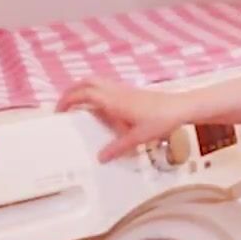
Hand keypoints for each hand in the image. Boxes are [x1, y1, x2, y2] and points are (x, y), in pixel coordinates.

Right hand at [55, 77, 187, 162]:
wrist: (182, 107)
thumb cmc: (162, 120)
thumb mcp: (138, 138)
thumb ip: (117, 148)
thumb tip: (100, 158)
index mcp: (114, 101)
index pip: (84, 93)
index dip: (68, 100)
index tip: (59, 111)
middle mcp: (117, 91)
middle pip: (87, 81)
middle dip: (71, 91)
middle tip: (63, 106)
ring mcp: (124, 89)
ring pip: (97, 81)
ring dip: (84, 90)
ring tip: (78, 106)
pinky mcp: (131, 92)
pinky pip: (107, 87)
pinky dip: (97, 93)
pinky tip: (101, 109)